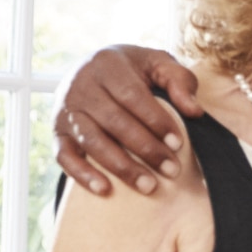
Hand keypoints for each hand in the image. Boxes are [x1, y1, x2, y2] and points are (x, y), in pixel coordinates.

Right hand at [57, 45, 200, 196]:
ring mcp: (66, 110)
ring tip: (148, 186)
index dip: (155, 121)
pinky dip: (82, 173)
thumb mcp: (157, 63)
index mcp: (107, 65)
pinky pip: (64, 155)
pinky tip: (105, 189)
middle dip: (145, 148)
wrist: (92, 68)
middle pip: (113, 122)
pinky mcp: (57, 130)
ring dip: (120, 166)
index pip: (131, 96)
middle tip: (171, 170)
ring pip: (92, 141)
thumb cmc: (133, 70)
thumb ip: (179, 80)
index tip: (177, 143)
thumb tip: (194, 111)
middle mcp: (81, 86)